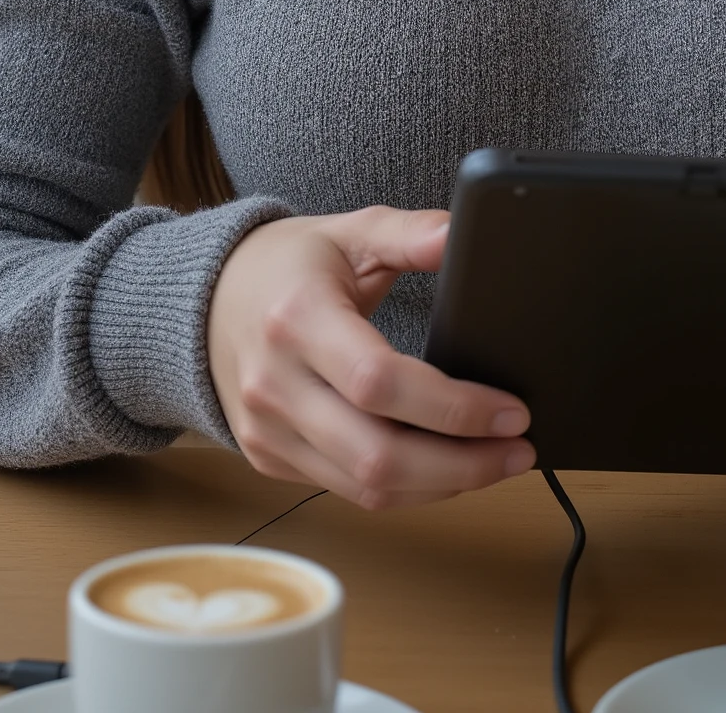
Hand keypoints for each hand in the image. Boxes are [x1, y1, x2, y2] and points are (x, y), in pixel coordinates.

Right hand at [207, 208, 533, 510]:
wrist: (205, 302)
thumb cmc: (287, 265)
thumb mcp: (348, 233)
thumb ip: (408, 234)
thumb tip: (459, 235)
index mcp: (297, 319)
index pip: (379, 383)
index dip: (452, 408)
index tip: (511, 411)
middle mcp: (275, 385)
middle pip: (377, 456)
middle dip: (462, 465)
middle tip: (520, 450)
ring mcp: (268, 431)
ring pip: (366, 489)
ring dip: (443, 486)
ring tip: (497, 463)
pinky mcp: (270, 460)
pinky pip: (348, 491)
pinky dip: (406, 489)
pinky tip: (447, 469)